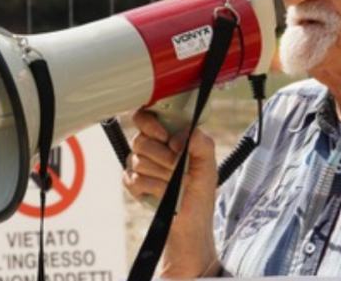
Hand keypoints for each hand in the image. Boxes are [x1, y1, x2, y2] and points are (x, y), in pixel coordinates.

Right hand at [122, 109, 220, 278]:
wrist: (191, 223)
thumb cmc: (200, 191)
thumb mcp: (209, 164)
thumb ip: (200, 142)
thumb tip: (178, 138)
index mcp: (168, 136)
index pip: (145, 116)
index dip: (150, 124)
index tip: (165, 137)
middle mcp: (151, 147)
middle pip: (140, 140)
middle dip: (164, 157)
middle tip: (179, 169)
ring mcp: (139, 165)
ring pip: (138, 161)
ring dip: (162, 176)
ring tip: (175, 185)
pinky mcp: (132, 184)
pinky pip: (133, 180)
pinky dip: (153, 188)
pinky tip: (163, 194)